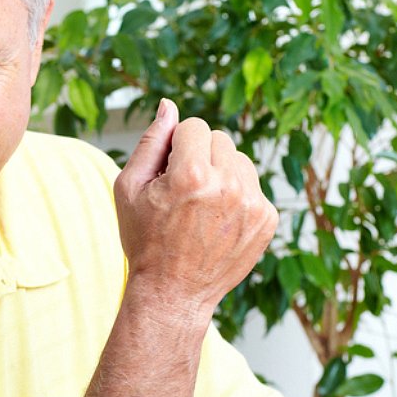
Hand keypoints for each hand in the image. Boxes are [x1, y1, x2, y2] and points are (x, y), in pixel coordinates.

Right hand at [113, 99, 277, 317]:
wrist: (172, 292)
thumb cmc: (145, 240)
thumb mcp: (130, 188)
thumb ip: (151, 141)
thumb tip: (168, 105)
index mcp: (191, 176)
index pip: (195, 126)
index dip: (177, 145)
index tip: (168, 172)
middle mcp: (227, 187)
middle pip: (220, 139)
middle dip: (200, 156)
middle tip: (183, 190)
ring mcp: (253, 204)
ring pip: (240, 160)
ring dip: (221, 172)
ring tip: (201, 205)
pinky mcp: (267, 219)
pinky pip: (253, 185)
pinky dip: (236, 195)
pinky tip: (217, 220)